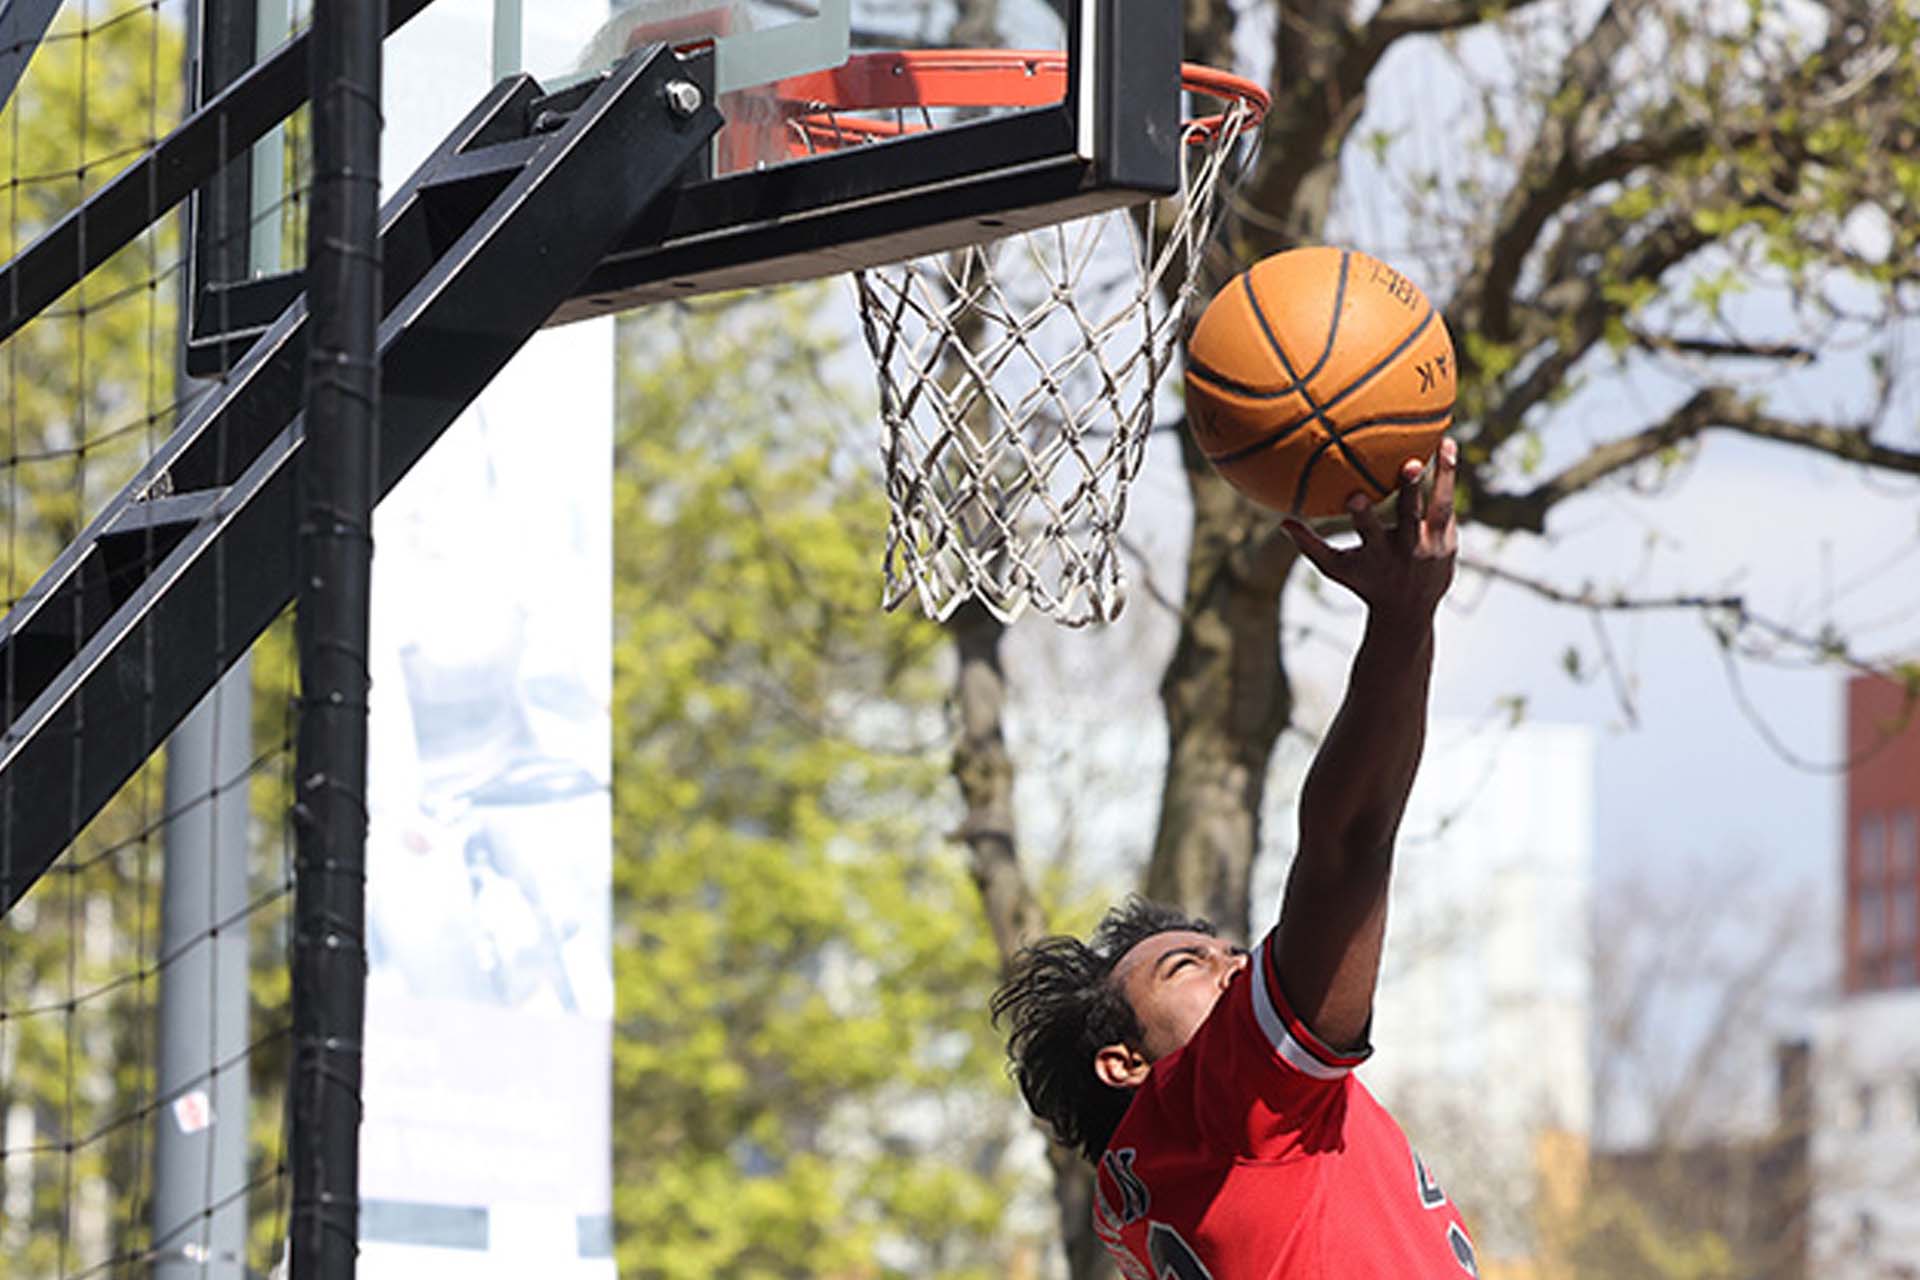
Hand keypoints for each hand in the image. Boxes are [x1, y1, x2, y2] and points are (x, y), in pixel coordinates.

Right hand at [1281, 437, 1457, 626]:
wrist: (1409, 611)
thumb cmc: (1365, 583)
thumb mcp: (1336, 568)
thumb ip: (1310, 546)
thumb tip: (1282, 522)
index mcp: (1378, 553)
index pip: (1368, 532)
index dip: (1362, 515)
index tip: (1354, 496)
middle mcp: (1407, 548)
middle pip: (1409, 515)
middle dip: (1409, 491)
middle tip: (1412, 464)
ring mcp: (1431, 545)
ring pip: (1440, 506)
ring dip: (1444, 474)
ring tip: (1446, 442)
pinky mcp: (1449, 541)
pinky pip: (1447, 506)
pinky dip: (1448, 479)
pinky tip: (1447, 449)